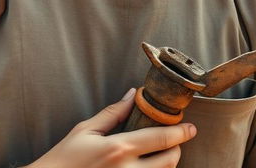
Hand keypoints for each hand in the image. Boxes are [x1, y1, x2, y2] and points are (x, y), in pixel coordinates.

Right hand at [28, 88, 196, 167]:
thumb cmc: (63, 160)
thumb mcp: (85, 131)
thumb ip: (112, 113)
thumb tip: (132, 95)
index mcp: (118, 149)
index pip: (160, 138)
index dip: (181, 132)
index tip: (191, 128)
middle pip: (169, 162)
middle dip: (176, 150)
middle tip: (173, 142)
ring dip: (166, 166)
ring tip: (159, 156)